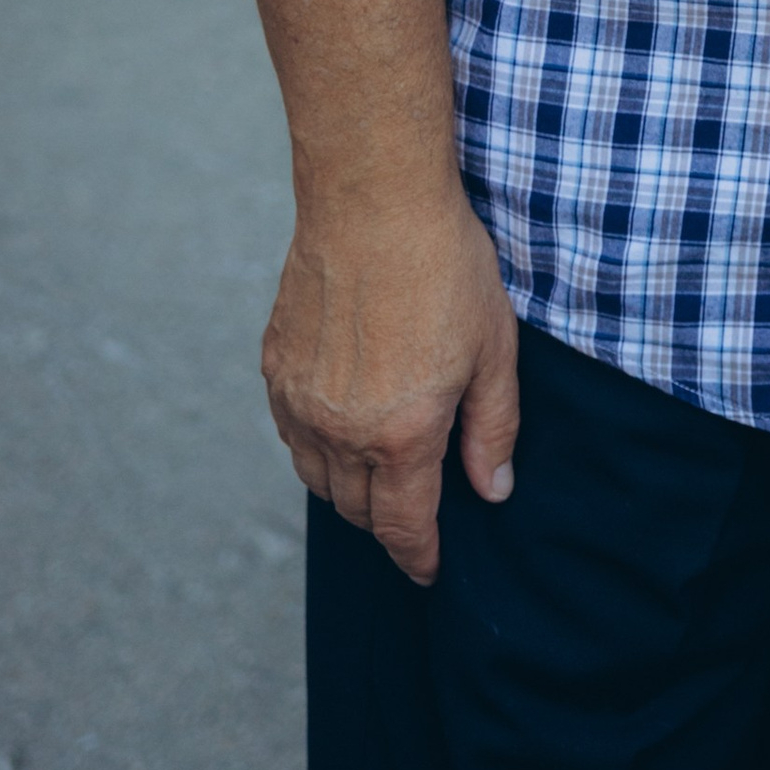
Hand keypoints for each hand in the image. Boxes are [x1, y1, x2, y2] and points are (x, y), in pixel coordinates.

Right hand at [260, 182, 519, 585]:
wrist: (374, 200)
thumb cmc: (445, 266)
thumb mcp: (494, 348)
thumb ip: (493, 428)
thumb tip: (493, 490)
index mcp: (400, 434)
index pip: (404, 527)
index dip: (419, 557)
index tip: (430, 570)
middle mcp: (340, 430)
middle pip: (357, 510)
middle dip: (388, 523)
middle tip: (415, 514)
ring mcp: (299, 401)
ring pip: (317, 478)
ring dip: (348, 489)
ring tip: (381, 474)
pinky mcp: (274, 368)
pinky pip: (291, 434)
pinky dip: (316, 447)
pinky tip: (342, 426)